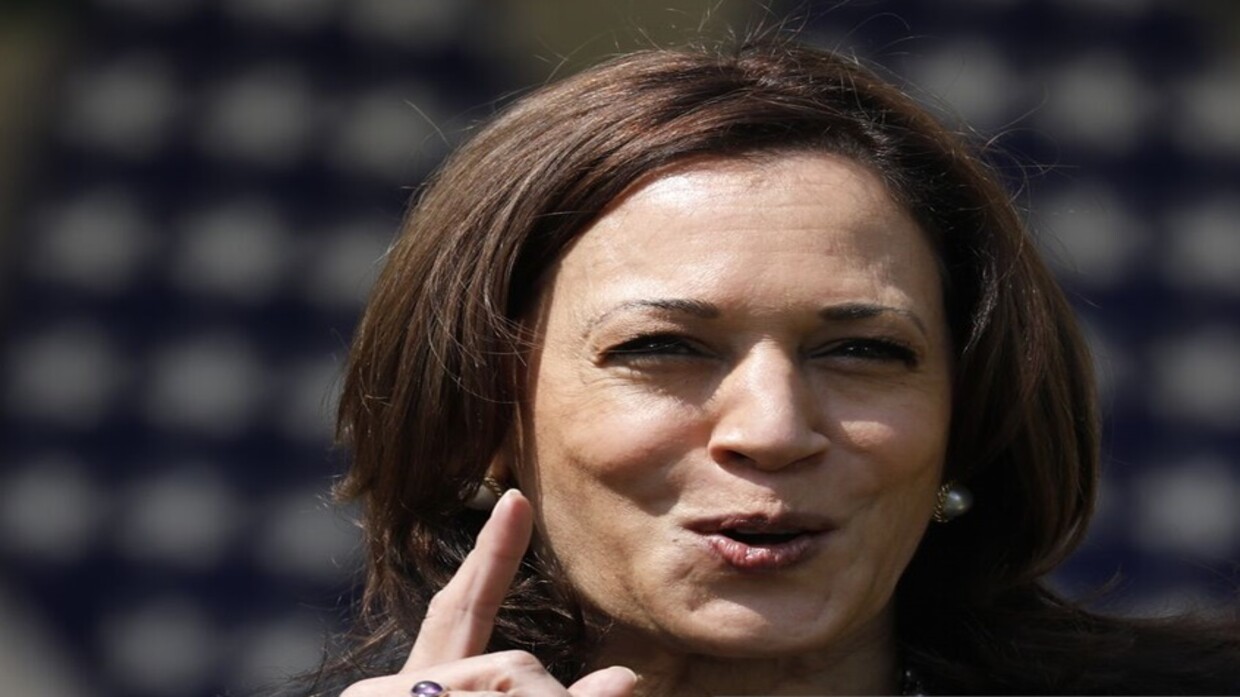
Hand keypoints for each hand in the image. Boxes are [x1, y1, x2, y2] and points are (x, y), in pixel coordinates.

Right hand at [340, 490, 635, 695]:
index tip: (517, 500)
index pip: (459, 611)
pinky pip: (484, 692)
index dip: (493, 557)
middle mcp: (394, 690)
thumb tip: (625, 678)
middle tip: (597, 696)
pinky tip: (528, 692)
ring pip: (517, 683)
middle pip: (513, 667)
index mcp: (423, 687)